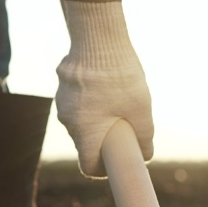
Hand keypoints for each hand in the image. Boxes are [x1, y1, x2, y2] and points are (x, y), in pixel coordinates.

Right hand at [55, 0, 152, 177]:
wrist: (98, 37)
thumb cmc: (121, 77)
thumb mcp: (142, 110)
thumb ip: (144, 136)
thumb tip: (146, 155)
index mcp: (84, 132)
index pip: (87, 165)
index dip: (102, 169)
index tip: (115, 161)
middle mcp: (67, 121)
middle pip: (85, 142)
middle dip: (103, 140)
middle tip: (124, 128)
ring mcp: (61, 101)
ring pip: (80, 120)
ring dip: (97, 118)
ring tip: (118, 101)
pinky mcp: (62, 84)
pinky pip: (76, 100)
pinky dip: (90, 100)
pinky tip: (106, 84)